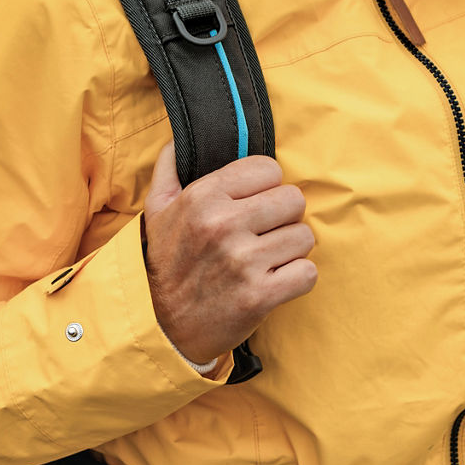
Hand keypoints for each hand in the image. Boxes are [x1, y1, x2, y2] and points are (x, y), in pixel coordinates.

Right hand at [142, 144, 316, 364]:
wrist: (163, 328)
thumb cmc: (167, 265)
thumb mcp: (156, 210)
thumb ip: (168, 168)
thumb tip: (177, 137)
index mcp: (203, 197)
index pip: (269, 169)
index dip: (268, 188)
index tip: (255, 207)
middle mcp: (222, 225)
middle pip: (294, 200)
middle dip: (284, 218)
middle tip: (265, 235)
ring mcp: (242, 261)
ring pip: (305, 237)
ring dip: (291, 250)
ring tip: (268, 260)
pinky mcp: (259, 296)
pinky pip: (308, 272)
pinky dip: (297, 279)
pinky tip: (276, 282)